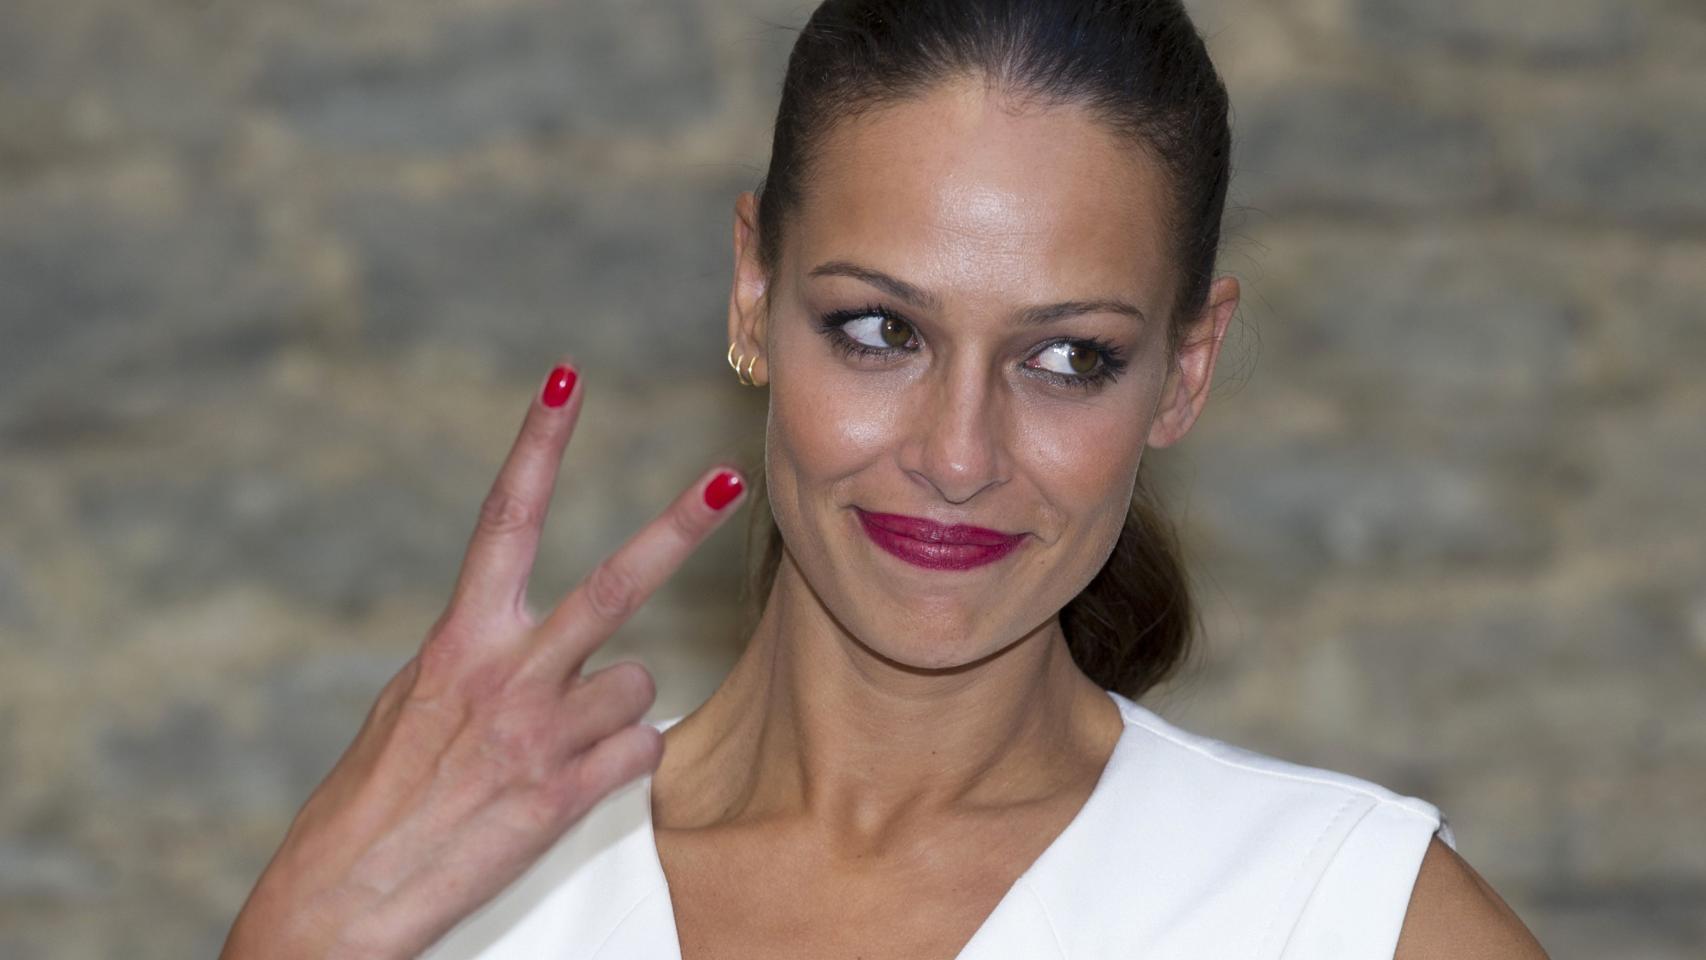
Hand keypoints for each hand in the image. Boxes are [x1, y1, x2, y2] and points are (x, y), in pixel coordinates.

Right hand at [220, 360, 746, 958]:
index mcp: (458, 639)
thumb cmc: (372, 799)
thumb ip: (475, 659)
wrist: (344, 898)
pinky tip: (567, 784)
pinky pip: (639, 751)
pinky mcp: (567, 796)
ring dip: (614, 709)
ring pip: (639, 683)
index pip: (504, 516)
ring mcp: (542, 735)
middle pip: (616, 585)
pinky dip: (619, 762)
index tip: (567, 376)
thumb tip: (514, 642)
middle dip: (677, 528)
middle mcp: (506, 675)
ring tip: (555, 745)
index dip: (539, 442)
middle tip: (730, 481)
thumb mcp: (411, 705)